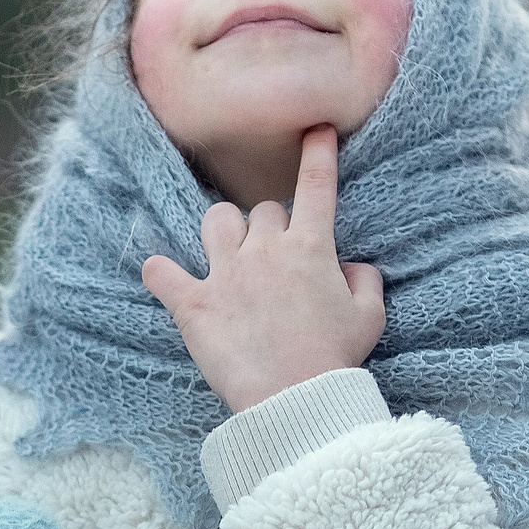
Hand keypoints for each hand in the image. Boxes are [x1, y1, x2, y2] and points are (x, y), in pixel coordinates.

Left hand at [140, 123, 383, 412]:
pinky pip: (162, 273)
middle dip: (269, 227)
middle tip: (274, 261)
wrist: (295, 398)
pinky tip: (159, 274)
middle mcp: (266, 250)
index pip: (317, 188)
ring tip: (227, 256)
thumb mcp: (369, 316)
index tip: (316, 130)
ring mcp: (225, 273)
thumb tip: (351, 266)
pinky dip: (159, 273)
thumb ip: (364, 280)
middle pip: (264, 210)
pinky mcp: (193, 303)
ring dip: (222, 233)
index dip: (318, 156)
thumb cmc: (335, 359)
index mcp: (310, 248)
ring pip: (215, 221)